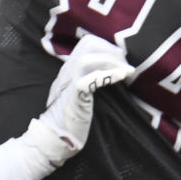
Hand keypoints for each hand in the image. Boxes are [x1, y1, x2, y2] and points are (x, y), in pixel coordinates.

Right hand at [23, 36, 133, 166]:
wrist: (54, 136)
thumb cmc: (70, 117)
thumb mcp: (79, 92)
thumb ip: (89, 78)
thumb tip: (111, 71)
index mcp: (69, 68)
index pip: (87, 43)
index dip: (108, 46)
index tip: (121, 59)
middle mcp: (67, 71)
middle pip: (89, 44)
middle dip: (112, 51)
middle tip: (126, 65)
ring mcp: (69, 82)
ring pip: (88, 58)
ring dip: (112, 62)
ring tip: (126, 72)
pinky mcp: (74, 95)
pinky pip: (91, 79)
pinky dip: (109, 75)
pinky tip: (122, 77)